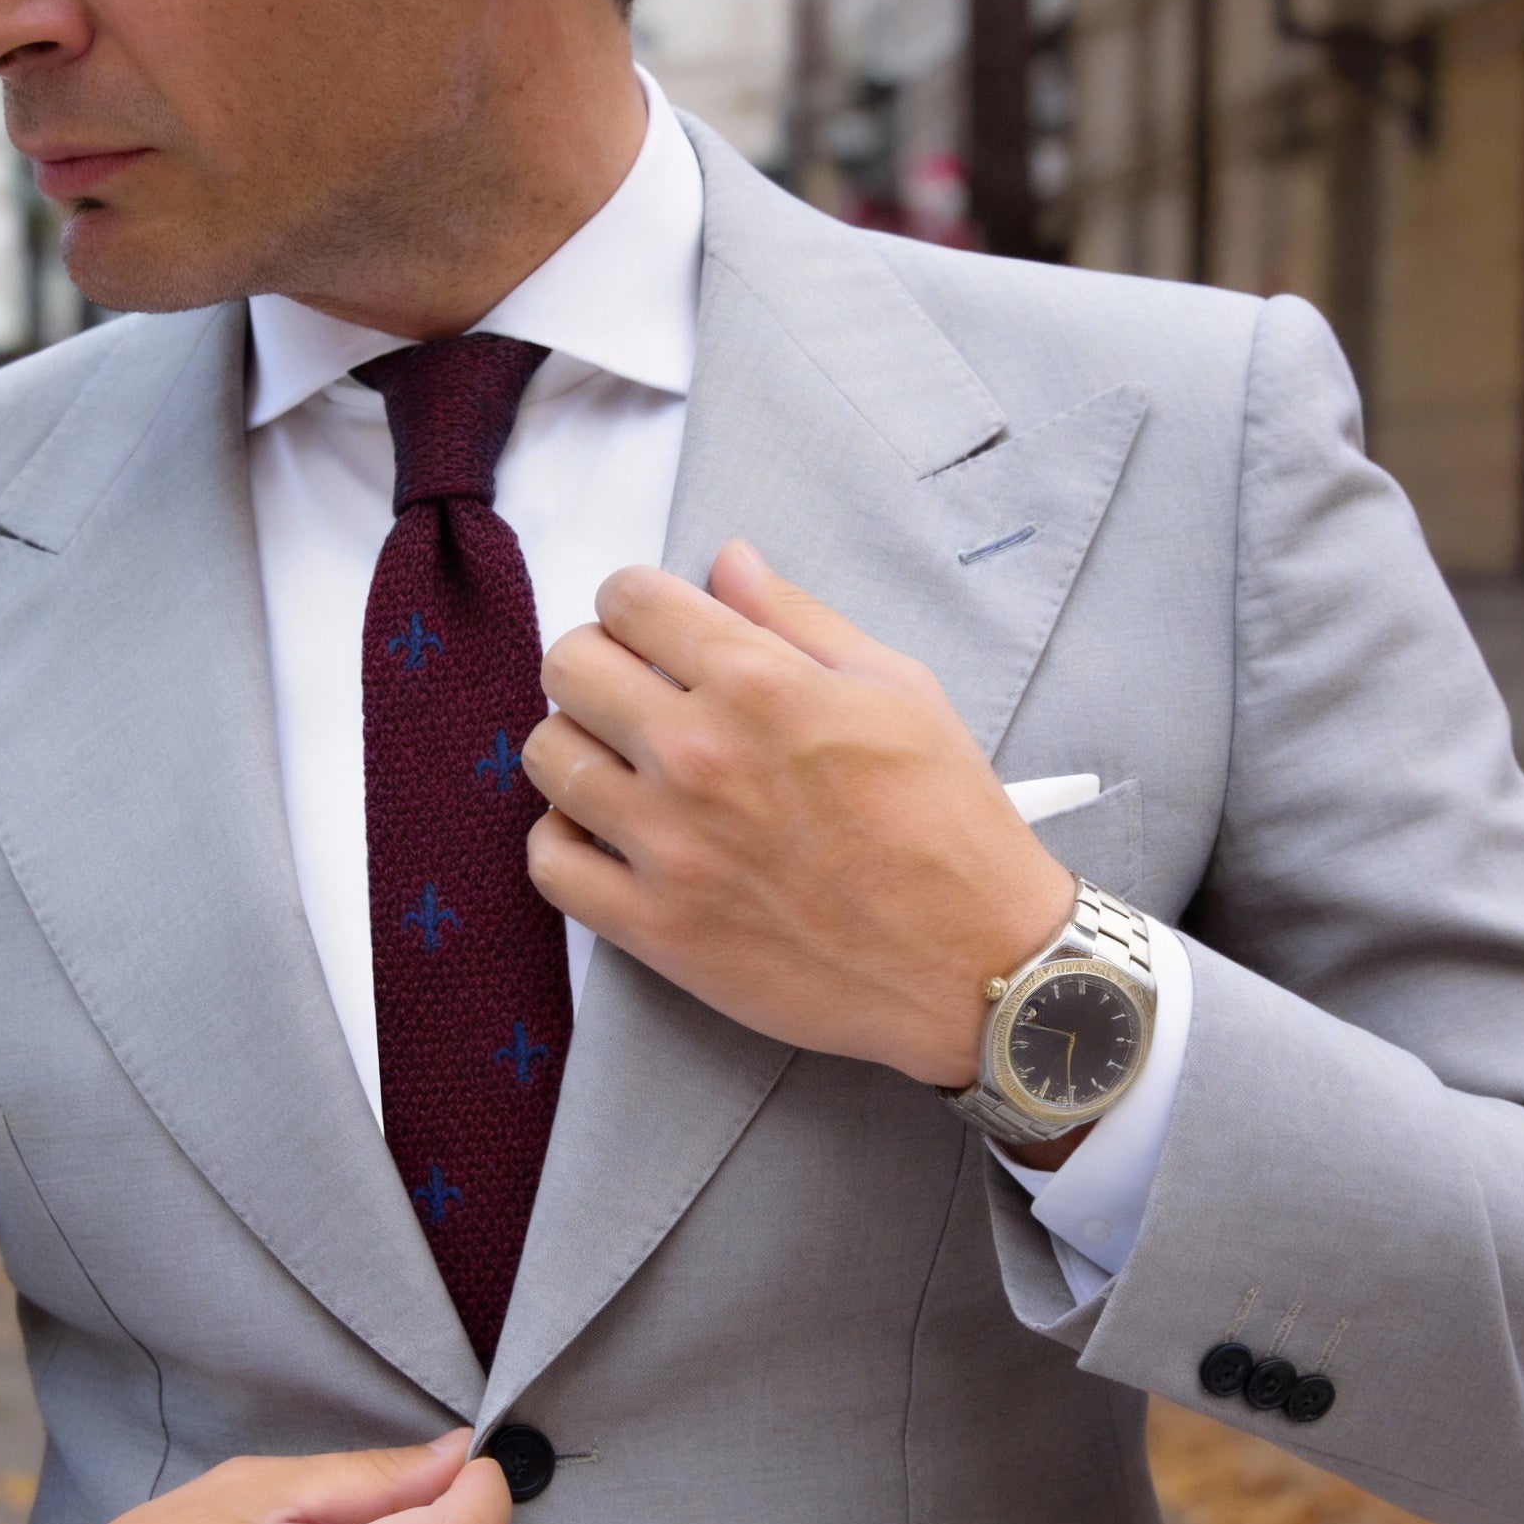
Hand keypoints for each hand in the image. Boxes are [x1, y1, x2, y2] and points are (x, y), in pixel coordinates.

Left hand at [522, 540, 1075, 1088]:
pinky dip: (563, 840)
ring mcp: (670, 846)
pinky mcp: (657, 928)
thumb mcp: (897, 688)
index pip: (628, 598)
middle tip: (631, 691)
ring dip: (576, 746)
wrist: (974, 962)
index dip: (636, 603)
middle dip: (596, 663)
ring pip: (548, 758)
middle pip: (569, 666)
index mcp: (760, 683)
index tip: (653, 629)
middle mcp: (700, 755)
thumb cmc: (948, 819)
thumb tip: (727, 561)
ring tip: (621, 764)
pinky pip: (549, 862)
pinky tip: (606, 834)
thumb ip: (798, 618)